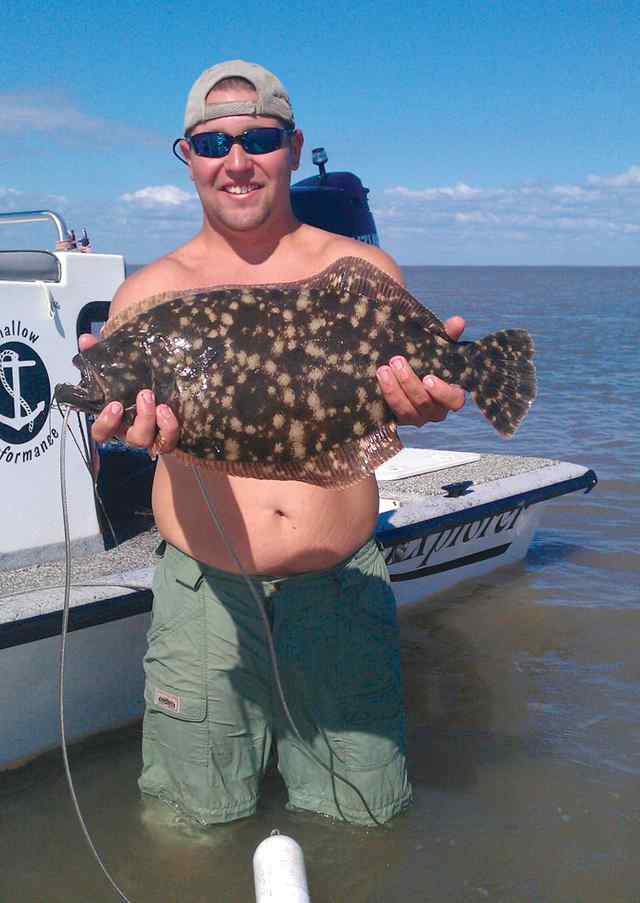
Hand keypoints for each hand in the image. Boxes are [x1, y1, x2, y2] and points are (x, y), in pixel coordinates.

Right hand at [78, 333, 179, 453]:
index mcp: (116, 420)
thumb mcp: (118, 368)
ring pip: (150, 441)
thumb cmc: (133, 382)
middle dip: (140, 418)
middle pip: (132, 438)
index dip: (106, 424)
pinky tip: (169, 411)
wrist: (165, 390)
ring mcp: (152, 436)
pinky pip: (168, 441)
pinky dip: (169, 428)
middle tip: (145, 394)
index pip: (101, 433)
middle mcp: (132, 432)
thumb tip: (85, 339)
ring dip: (154, 422)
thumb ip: (99, 354)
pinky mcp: (169, 436)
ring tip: (161, 404)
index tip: (114, 405)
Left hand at [376, 316, 465, 426]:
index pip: (454, 400)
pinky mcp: (398, 419)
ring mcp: (416, 417)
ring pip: (406, 410)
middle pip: (425, 403)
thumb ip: (448, 335)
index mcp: (450, 394)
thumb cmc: (426, 360)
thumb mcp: (436, 346)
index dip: (442, 392)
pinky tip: (377, 380)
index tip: (428, 378)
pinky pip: (391, 414)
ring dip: (393, 390)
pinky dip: (385, 397)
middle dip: (409, 383)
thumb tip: (458, 321)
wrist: (399, 371)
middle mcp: (435, 410)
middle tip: (396, 361)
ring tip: (382, 370)